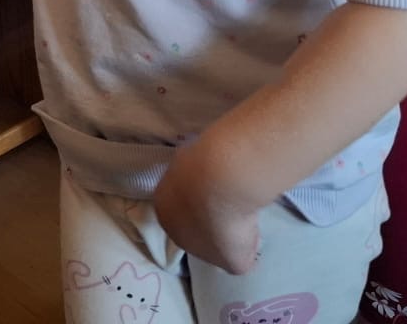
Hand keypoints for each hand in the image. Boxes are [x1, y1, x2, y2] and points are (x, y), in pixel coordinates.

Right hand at [152, 136, 263, 275]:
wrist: (224, 179)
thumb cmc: (223, 227)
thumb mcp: (234, 261)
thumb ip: (233, 261)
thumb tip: (241, 253)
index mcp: (167, 222)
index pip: (189, 234)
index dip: (212, 237)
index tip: (233, 235)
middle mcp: (165, 193)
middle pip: (191, 206)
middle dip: (211, 211)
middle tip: (238, 214)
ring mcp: (177, 167)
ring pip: (197, 182)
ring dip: (215, 187)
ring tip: (240, 192)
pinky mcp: (194, 145)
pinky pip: (209, 163)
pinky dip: (221, 168)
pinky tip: (236, 173)